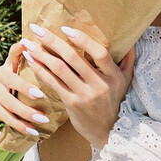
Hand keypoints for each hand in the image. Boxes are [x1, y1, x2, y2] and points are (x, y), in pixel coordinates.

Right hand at [0, 40, 49, 136]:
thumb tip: (68, 52)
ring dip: (24, 111)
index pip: (13, 51)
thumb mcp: (41, 72)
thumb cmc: (37, 84)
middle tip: (40, 95)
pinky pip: (2, 116)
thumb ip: (47, 64)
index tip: (29, 47)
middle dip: (23, 87)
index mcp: (11, 61)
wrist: (20, 105)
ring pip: (5, 100)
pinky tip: (33, 130)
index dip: (19, 49)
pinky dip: (18, 124)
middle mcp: (0, 72)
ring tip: (42, 118)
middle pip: (7, 77)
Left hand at [22, 24, 135, 148]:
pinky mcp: (72, 104)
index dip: (82, 39)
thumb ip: (128, 59)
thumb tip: (131, 40)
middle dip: (52, 41)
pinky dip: (41, 71)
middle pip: (72, 58)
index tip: (65, 28)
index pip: (99, 53)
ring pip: (59, 70)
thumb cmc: (116, 100)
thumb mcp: (126, 80)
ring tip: (28, 44)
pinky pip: (54, 84)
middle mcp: (99, 84)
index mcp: (113, 75)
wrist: (110, 132)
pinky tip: (32, 62)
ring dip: (42, 55)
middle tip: (37, 29)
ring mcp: (84, 95)